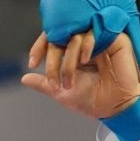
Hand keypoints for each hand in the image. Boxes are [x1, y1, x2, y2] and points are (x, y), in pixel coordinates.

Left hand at [21, 27, 139, 119]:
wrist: (114, 108)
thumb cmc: (91, 100)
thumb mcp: (62, 92)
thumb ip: (44, 83)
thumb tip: (24, 77)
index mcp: (72, 51)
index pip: (53, 38)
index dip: (40, 46)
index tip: (32, 63)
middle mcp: (85, 42)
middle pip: (62, 34)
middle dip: (52, 55)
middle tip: (52, 78)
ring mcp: (99, 39)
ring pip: (76, 35)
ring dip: (68, 57)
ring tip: (69, 80)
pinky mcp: (115, 38)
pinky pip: (96, 31)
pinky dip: (86, 44)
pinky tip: (85, 59)